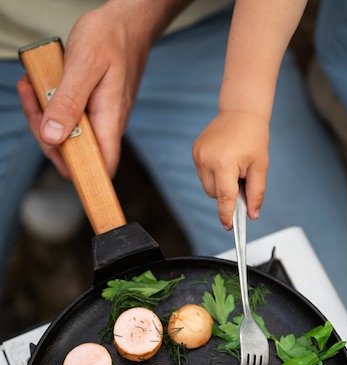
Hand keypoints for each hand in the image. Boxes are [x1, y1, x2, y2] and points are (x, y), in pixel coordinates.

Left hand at [16, 0, 188, 178]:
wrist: (128, 20)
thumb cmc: (111, 38)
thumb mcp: (85, 65)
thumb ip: (68, 102)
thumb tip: (53, 137)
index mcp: (109, 122)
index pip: (100, 168)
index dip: (81, 175)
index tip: (56, 155)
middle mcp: (106, 126)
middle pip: (74, 153)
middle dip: (45, 134)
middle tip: (32, 100)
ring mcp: (99, 117)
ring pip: (67, 134)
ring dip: (43, 116)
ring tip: (31, 86)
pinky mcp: (91, 107)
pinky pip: (67, 117)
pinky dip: (49, 104)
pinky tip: (40, 85)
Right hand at [192, 110, 268, 229]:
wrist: (241, 111)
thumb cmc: (253, 137)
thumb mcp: (260, 167)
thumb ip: (256, 193)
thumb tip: (253, 215)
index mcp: (225, 163)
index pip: (224, 197)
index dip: (227, 215)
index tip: (229, 227)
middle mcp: (207, 160)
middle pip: (215, 194)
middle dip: (228, 194)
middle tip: (242, 179)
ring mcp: (198, 155)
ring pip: (208, 186)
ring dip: (220, 184)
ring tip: (233, 167)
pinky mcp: (195, 152)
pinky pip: (203, 174)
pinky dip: (214, 174)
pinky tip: (225, 160)